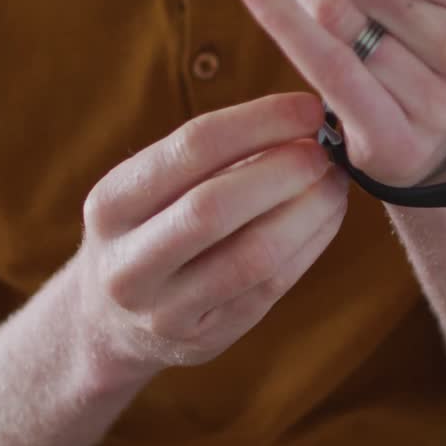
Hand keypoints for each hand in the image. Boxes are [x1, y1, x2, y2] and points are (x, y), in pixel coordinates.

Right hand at [71, 93, 347, 379]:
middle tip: (324, 150)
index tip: (308, 106)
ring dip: (308, 212)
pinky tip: (328, 217)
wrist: (110, 323)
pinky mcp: (207, 339)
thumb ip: (216, 155)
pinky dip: (310, 245)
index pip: (191, 148)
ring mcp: (165, 310)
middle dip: (283, 170)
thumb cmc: (151, 228)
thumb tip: (303, 118)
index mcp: (111, 205)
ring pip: (252, 256)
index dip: (259, 121)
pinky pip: (272, 288)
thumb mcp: (153, 187)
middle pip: (215, 206)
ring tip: (335, 182)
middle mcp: (127, 263)